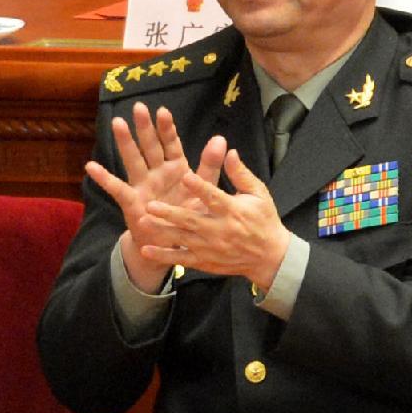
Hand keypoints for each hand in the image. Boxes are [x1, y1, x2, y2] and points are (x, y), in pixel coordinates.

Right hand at [86, 101, 226, 291]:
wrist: (174, 244)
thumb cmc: (190, 214)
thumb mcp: (205, 191)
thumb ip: (210, 166)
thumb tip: (221, 139)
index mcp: (177, 168)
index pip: (171, 144)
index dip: (166, 128)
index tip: (162, 111)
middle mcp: (158, 172)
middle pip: (150, 146)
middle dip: (145, 127)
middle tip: (139, 107)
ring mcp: (143, 185)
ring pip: (133, 160)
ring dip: (125, 142)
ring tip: (117, 123)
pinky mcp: (132, 201)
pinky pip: (117, 188)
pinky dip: (104, 178)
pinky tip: (91, 166)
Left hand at [140, 149, 290, 292]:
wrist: (269, 257)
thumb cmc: (263, 220)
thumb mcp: (258, 193)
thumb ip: (240, 173)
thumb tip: (229, 151)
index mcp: (233, 211)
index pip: (214, 197)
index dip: (199, 187)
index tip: (185, 176)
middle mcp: (220, 230)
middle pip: (192, 220)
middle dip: (170, 213)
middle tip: (150, 205)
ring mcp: (211, 248)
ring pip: (182, 238)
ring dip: (162, 231)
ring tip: (142, 222)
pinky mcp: (205, 261)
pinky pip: (181, 258)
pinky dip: (164, 255)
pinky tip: (146, 249)